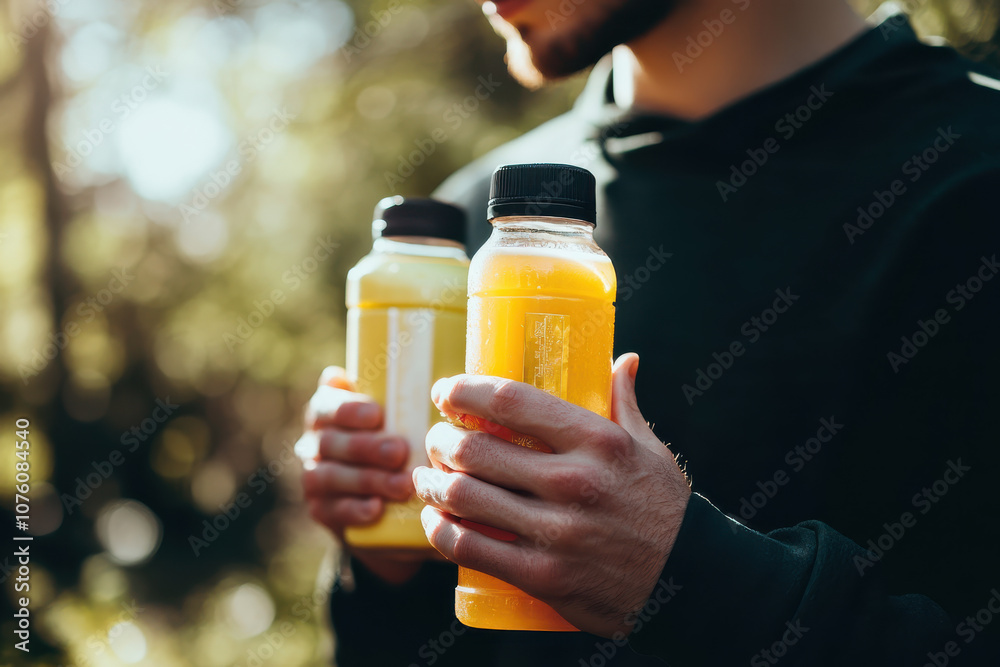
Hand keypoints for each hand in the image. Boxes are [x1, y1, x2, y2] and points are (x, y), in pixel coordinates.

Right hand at [296, 366, 433, 583]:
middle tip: (401, 451)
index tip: (378, 414)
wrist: (388, 508)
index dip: (346, 408)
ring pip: (329, 476)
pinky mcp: (322, 511)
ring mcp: (314, 478)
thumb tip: (451, 386)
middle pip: (330, 442)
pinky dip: (354, 509)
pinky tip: (377, 509)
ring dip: (368, 479)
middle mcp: (316, 443)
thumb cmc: (401, 448)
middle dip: (366, 447)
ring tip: (403, 485)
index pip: (325, 404)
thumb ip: (408, 402)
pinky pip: (331, 510)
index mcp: (329, 413)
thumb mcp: (403, 422)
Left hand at [413, 353, 691, 635]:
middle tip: (436, 438)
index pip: (510, 401)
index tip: (446, 391)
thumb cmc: (665, 508)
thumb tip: (623, 360)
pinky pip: (470, 549)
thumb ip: (626, 402)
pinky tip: (434, 519)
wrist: (690, 581)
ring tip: (426, 476)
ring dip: (432, 483)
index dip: (464, 391)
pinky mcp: (543, 576)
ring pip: (465, 497)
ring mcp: (556, 533)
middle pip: (476, 450)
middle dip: (441, 440)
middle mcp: (573, 482)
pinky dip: (440, 531)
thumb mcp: (650, 449)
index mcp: (597, 441)